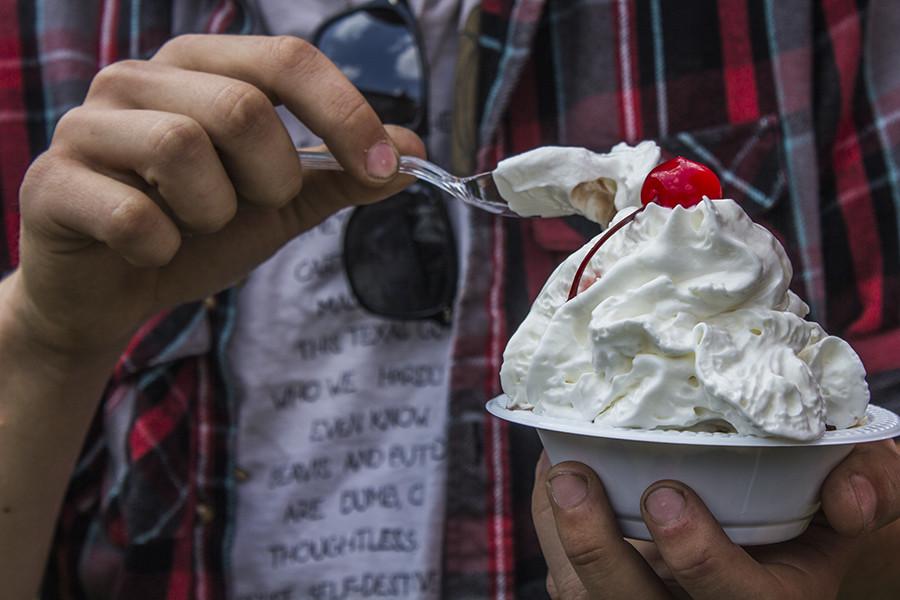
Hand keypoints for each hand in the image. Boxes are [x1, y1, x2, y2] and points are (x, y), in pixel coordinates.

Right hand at [11, 34, 423, 355]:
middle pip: (241, 105)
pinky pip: (132, 214)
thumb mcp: (281, 201)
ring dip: (213, 212)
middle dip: (270, 178)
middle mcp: (140, 78)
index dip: (346, 113)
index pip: (288, 59)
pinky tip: (152, 249)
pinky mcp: (51, 181)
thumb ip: (341, 174)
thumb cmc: (196, 230)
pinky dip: (163, 247)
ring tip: (194, 224)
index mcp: (202, 66)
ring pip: (182, 148)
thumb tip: (413, 150)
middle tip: (254, 206)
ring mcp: (87, 124)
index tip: (386, 168)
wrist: (113, 289)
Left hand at [532, 440, 899, 598]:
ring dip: (561, 536)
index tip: (667, 494)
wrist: (785, 535)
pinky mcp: (608, 595)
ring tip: (557, 471)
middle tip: (576, 478)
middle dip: (598, 550)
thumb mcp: (861, 491)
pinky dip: (549, 524)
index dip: (699, 559)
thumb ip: (874, 484)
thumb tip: (850, 497)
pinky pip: (564, 578)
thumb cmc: (817, 508)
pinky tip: (553, 473)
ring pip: (588, 599)